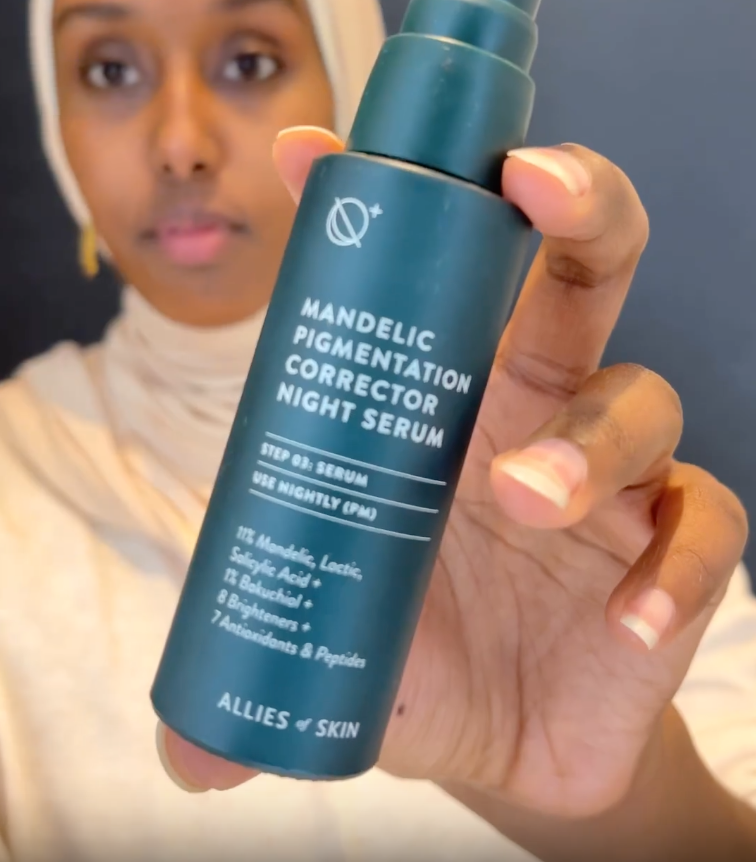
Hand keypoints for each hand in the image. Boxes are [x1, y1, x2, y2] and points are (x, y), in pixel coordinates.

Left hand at [158, 131, 747, 819]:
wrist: (507, 742)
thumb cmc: (415, 640)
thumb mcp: (334, 619)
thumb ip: (265, 665)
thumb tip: (179, 759)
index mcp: (450, 387)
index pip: (435, 266)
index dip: (389, 194)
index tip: (312, 154)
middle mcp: (539, 402)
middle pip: (582, 265)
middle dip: (574, 199)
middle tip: (535, 183)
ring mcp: (614, 471)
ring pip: (640, 394)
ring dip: (587, 436)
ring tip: (525, 499)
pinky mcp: (666, 550)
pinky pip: (702, 524)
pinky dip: (671, 566)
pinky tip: (622, 620)